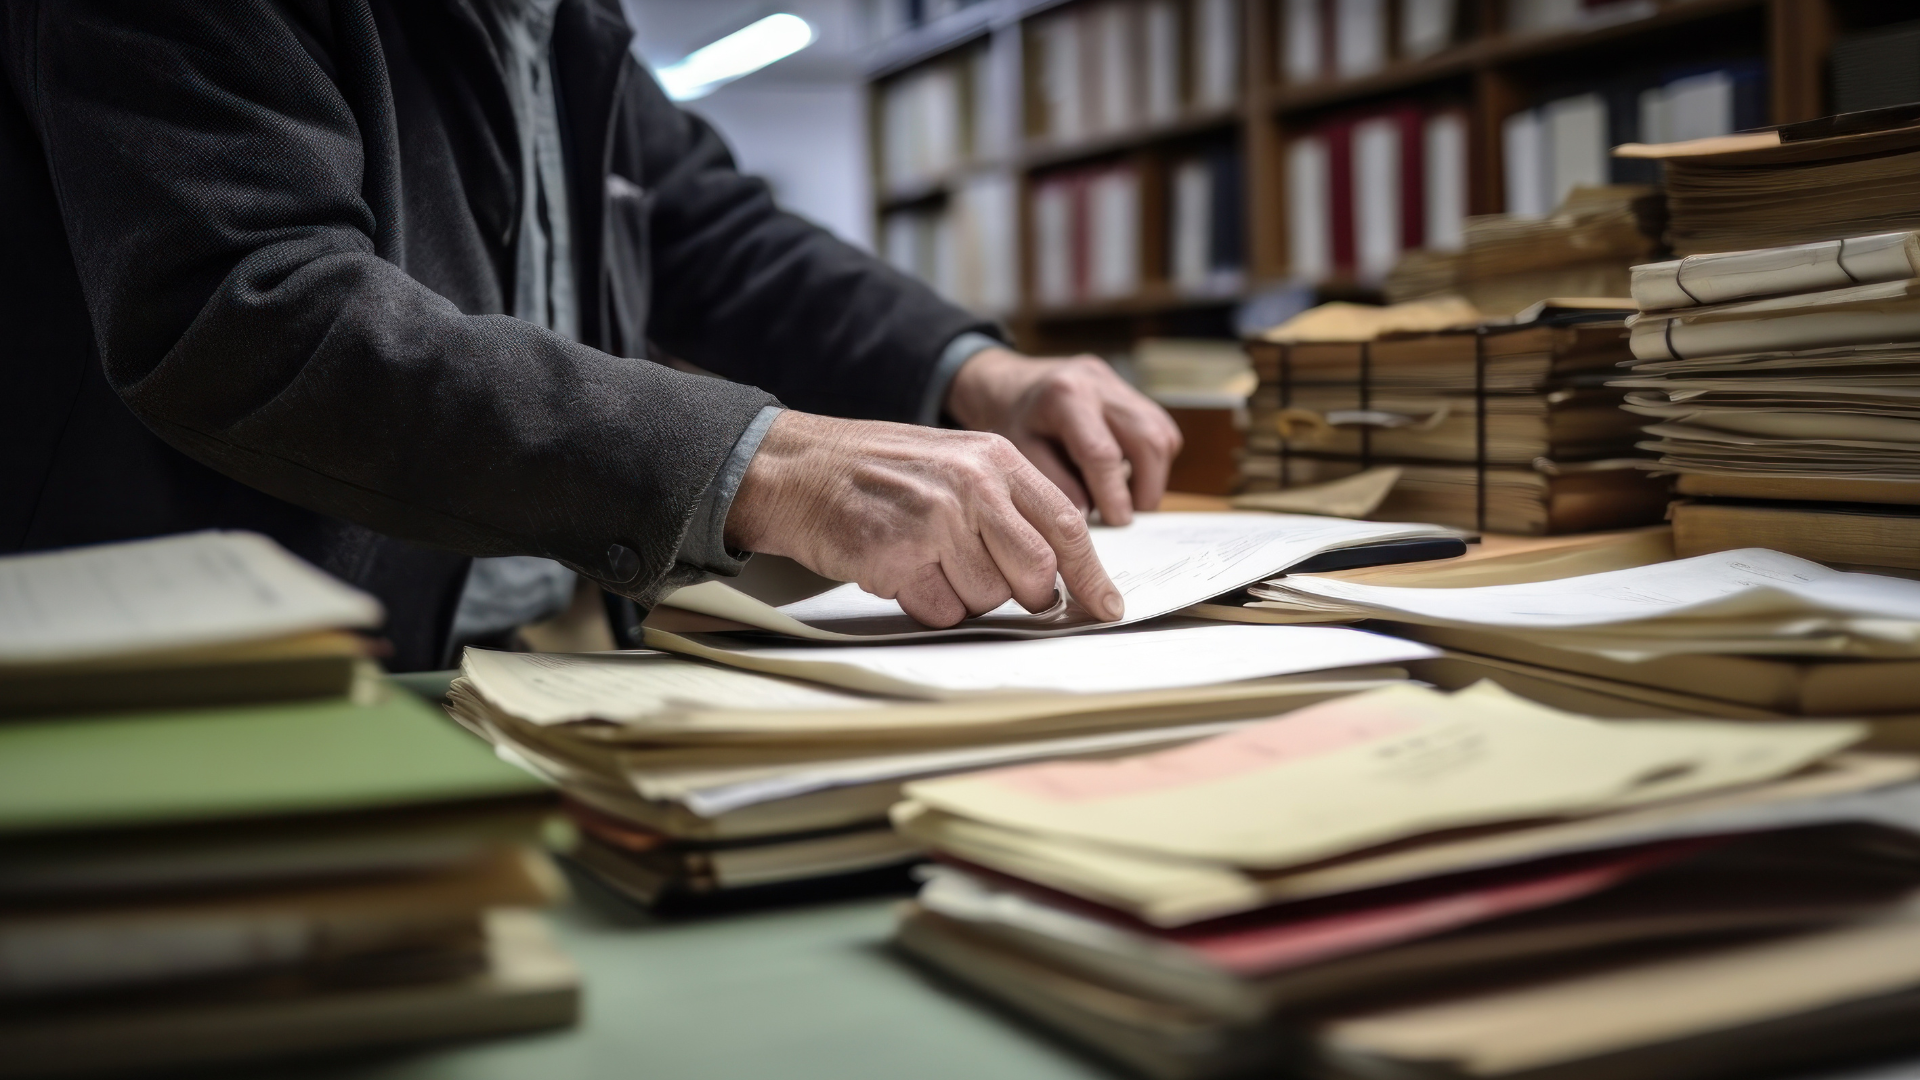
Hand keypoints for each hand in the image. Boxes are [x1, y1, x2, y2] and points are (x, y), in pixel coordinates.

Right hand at [724, 410, 1124, 627]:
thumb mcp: (955, 465)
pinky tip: (899, 567)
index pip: (1065, 524)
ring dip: (962, 593)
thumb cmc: (878, 473)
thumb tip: (1058, 573)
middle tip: (985, 578)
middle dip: (1022, 594)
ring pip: (988, 597)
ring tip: (925, 557)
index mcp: (994, 458)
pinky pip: (941, 610)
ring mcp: (936, 519)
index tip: (1108, 608)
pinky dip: (925, 603)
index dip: (1091, 575)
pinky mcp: (900, 554)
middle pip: (1035, 571)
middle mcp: (972, 484)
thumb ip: (1007, 508)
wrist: (798, 469)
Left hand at [944, 348, 1182, 524]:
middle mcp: (1098, 382)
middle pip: (1148, 438)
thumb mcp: (1017, 455)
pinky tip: (1128, 475)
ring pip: (1162, 433)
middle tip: (1130, 516)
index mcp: (1064, 396)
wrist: (1010, 385)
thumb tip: (1087, 517)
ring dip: (1154, 474)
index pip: (1102, 452)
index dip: (1115, 494)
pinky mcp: (1129, 391)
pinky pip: (1160, 428)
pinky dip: (1152, 459)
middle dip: (1148, 486)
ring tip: (1129, 499)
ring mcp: (1118, 384)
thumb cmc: (1011, 422)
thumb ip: (1052, 484)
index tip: (1118, 522)